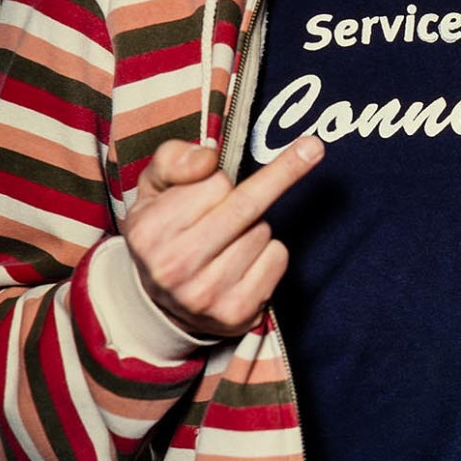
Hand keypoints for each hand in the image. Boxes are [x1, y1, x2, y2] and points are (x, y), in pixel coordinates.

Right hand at [121, 135, 323, 339]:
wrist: (162, 304)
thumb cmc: (165, 233)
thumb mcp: (153, 189)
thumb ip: (172, 159)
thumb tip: (208, 156)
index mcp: (148, 232)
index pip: (214, 184)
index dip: (219, 181)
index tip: (217, 185)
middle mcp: (173, 266)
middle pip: (246, 206)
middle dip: (281, 175)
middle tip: (311, 148)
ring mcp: (205, 294)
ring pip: (263, 232)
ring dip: (256, 228)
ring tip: (229, 242)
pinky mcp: (236, 312)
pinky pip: (278, 258)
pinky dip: (270, 254)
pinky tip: (245, 264)